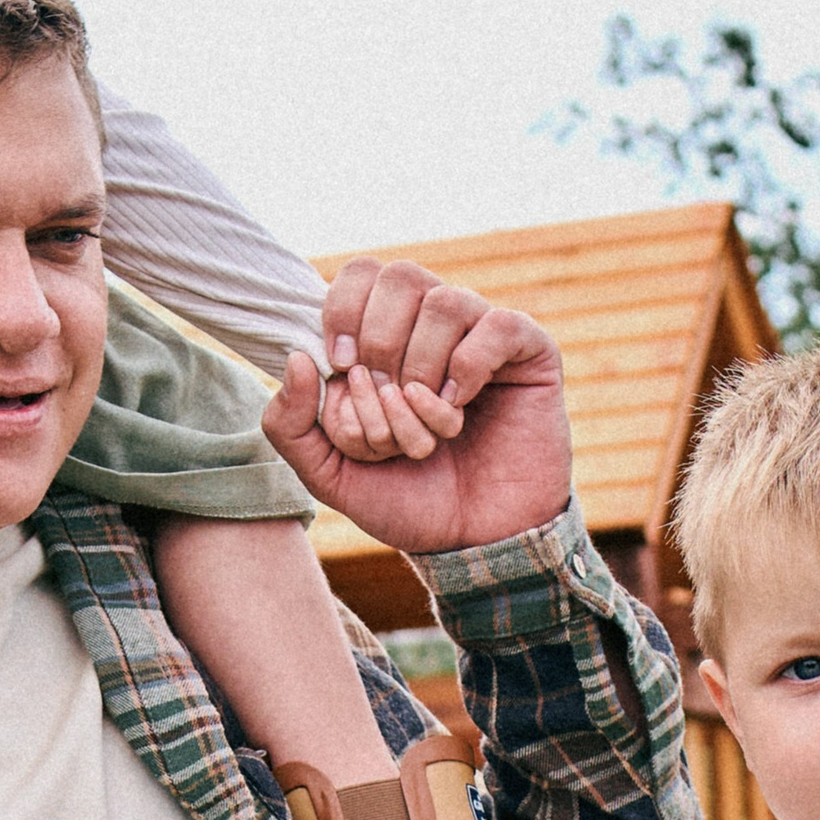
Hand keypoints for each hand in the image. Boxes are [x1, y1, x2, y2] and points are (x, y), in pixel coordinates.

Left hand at [264, 259, 570, 555]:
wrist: (472, 545)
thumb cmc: (406, 502)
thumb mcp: (330, 476)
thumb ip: (291, 427)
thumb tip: (297, 359)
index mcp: (387, 336)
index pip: (361, 274)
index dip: (343, 309)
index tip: (342, 365)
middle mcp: (434, 327)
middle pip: (400, 275)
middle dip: (380, 340)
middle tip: (385, 394)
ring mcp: (482, 337)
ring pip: (445, 301)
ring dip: (422, 364)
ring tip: (425, 415)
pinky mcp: (528, 354)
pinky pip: (498, 325)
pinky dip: (469, 367)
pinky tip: (459, 407)